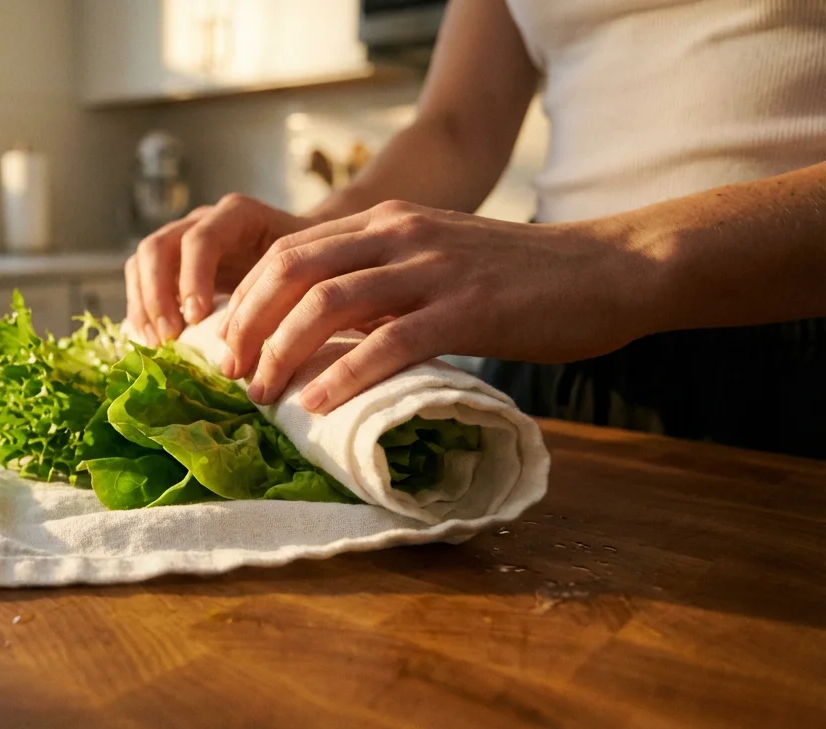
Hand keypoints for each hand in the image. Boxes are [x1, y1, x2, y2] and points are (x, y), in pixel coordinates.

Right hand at [125, 194, 317, 345]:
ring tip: (157, 342)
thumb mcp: (301, 269)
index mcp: (237, 215)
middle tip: (169, 336)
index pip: (200, 239)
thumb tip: (254, 334)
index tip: (195, 318)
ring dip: (143, 304)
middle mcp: (202, 221)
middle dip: (157, 294)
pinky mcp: (171, 263)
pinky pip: (139, 279)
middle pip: (158, 246)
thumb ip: (280, 288)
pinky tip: (152, 340)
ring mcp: (182, 239)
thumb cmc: (303, 265)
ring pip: (141, 261)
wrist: (301, 256)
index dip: (192, 278)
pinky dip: (140, 309)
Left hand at [219, 200, 659, 413]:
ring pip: (327, 305)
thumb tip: (320, 336)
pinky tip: (318, 403)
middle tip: (227, 373)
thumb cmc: (519, 278)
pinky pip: (388, 341)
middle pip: (290, 272)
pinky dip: (344, 375)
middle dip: (246, 325)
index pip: (287, 253)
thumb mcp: (435, 263)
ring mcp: (432, 269)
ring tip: (261, 394)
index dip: (244, 300)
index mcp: (386, 223)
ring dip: (282, 352)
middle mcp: (399, 235)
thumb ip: (380, 284)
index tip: (224, 344)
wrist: (607, 270)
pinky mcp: (467, 309)